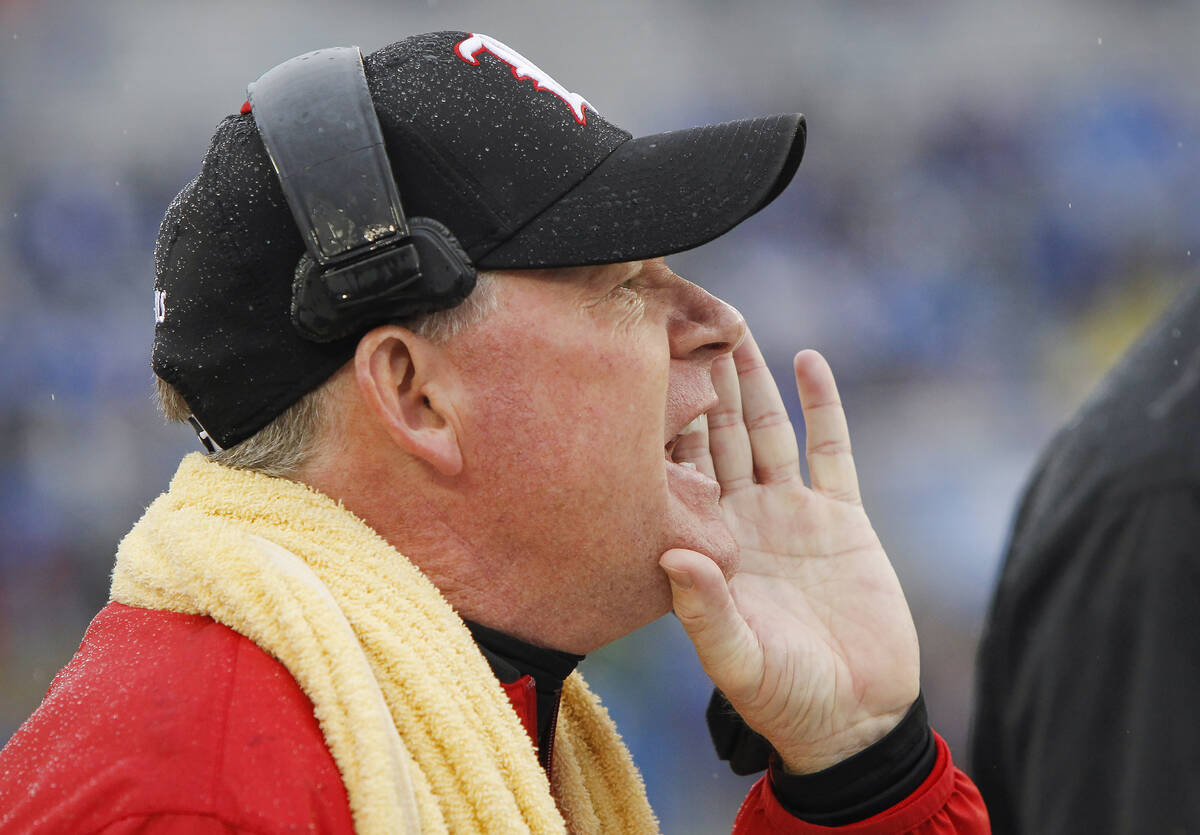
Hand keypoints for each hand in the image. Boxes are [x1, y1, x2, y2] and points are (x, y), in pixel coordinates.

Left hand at [660, 332, 919, 773]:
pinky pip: (830, 448)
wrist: (855, 717)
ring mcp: (792, 514)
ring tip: (734, 329)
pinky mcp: (842, 516)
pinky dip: (822, 405)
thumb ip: (704, 610)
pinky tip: (808, 361)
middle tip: (681, 326)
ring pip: (766, 431)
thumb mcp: (738, 659)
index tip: (635, 371)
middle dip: (701, 385)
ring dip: (752, 383)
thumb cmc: (784, 699)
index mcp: (708, 547)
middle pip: (715, 437)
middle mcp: (742, 520)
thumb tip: (673, 554)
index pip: (675, 472)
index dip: (659, 424)